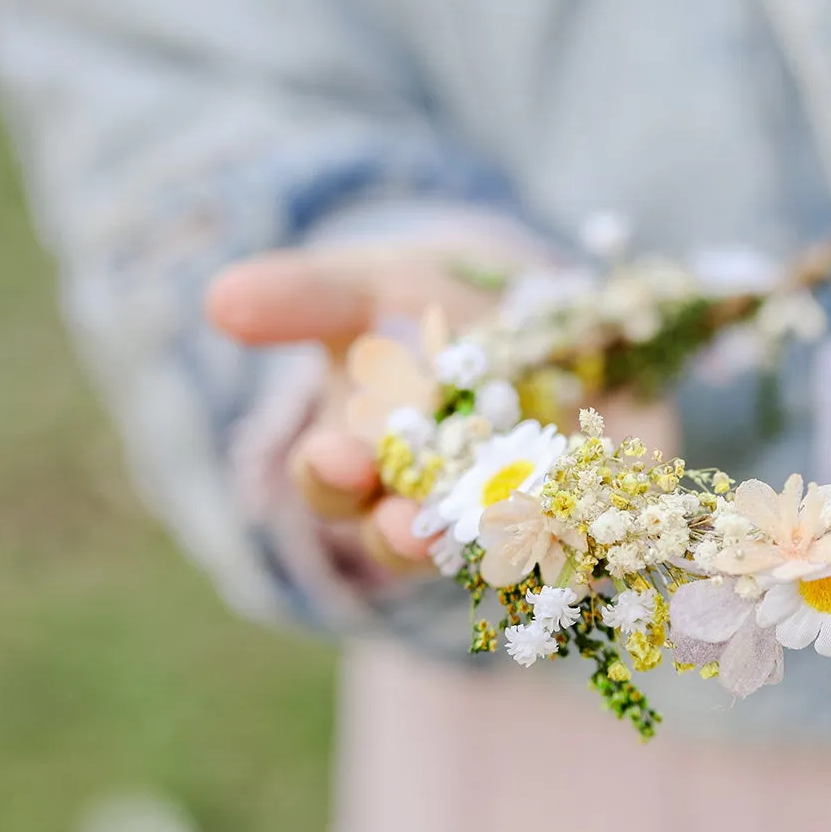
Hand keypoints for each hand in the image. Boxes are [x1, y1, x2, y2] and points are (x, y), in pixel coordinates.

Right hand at [207, 240, 679, 574]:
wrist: (549, 303)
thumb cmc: (444, 298)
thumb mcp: (375, 281)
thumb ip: (310, 295)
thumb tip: (220, 299)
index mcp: (370, 460)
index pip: (336, 484)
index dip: (331, 476)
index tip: (329, 459)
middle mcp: (441, 506)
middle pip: (412, 540)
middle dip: (405, 537)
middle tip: (404, 531)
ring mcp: (525, 515)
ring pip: (505, 550)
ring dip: (504, 548)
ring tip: (506, 536)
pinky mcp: (608, 505)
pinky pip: (604, 537)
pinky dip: (606, 539)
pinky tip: (610, 532)